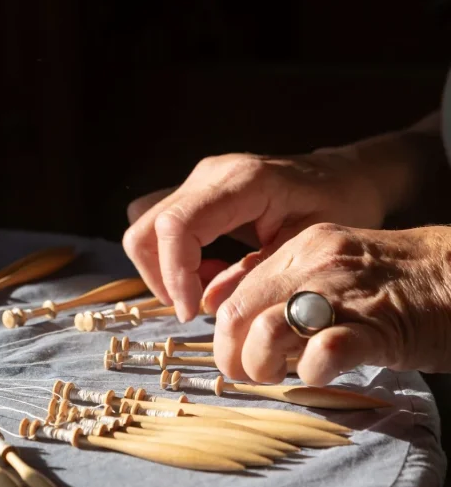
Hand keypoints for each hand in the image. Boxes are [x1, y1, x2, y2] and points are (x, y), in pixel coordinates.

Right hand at [122, 151, 388, 321]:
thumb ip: (256, 274)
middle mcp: (208, 174)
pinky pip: (157, 229)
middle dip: (160, 277)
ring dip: (161, 270)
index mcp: (242, 181)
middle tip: (194, 307)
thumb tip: (209, 305)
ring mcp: (196, 181)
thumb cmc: (337, 206)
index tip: (192, 312)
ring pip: (143, 229)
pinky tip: (208, 271)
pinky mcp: (193, 193)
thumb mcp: (307, 247)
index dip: (175, 274)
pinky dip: (169, 258)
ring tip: (206, 288)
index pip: (177, 226)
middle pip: (145, 228)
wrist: (343, 175)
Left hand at [209, 223, 450, 385]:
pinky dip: (312, 371)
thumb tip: (237, 317)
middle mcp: (314, 264)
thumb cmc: (397, 281)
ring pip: (266, 329)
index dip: (227, 334)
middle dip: (233, 355)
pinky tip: (321, 375)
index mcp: (300, 248)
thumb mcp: (333, 268)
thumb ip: (286, 284)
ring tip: (282, 376)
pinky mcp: (377, 326)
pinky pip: (324, 350)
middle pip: (237, 314)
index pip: (233, 294)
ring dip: (263, 365)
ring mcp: (344, 293)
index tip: (238, 355)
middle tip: (252, 374)